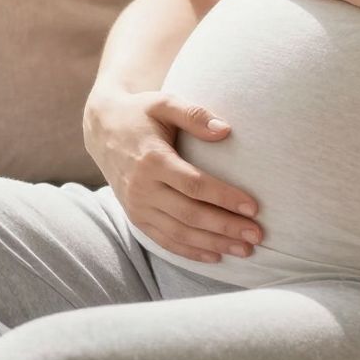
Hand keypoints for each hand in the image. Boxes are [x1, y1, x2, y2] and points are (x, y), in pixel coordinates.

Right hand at [82, 87, 264, 264]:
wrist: (102, 130)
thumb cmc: (141, 113)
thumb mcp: (164, 102)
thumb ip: (195, 114)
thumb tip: (226, 130)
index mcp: (152, 160)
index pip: (195, 185)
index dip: (225, 198)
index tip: (254, 207)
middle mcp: (142, 187)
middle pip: (190, 214)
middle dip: (226, 227)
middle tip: (257, 234)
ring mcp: (137, 206)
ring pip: (179, 233)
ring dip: (213, 244)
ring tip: (245, 249)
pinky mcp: (135, 217)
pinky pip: (164, 240)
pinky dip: (190, 251)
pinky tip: (215, 256)